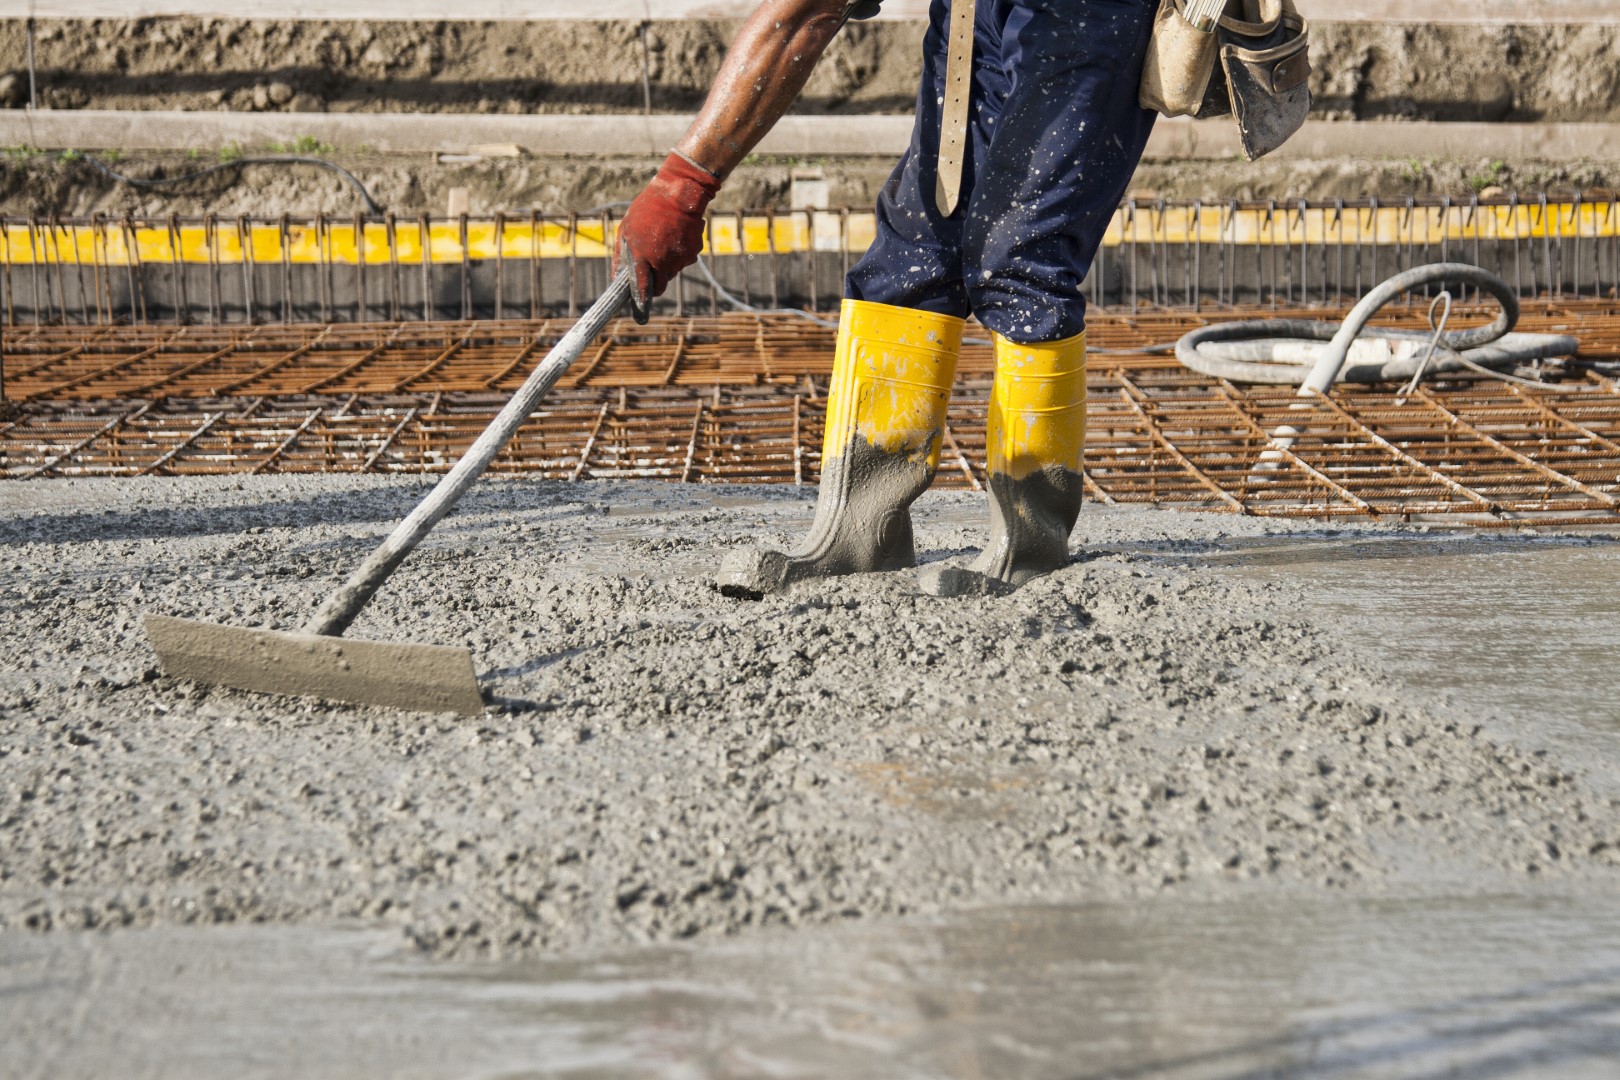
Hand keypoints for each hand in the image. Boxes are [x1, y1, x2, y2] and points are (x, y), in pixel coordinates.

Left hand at [615, 152, 721, 320]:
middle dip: (656, 280)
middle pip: (661, 284)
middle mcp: (662, 261)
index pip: (642, 288)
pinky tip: (676, 235)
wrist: (680, 192)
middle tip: (652, 265)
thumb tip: (616, 277)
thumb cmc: (648, 208)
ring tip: (664, 240)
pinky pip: (685, 260)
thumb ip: (620, 255)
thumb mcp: (626, 228)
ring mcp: (681, 257)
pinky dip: (680, 253)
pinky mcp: (694, 252)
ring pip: (673, 271)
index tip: (640, 305)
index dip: (641, 298)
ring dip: (668, 263)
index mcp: (642, 255)